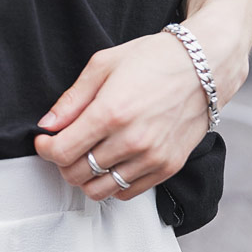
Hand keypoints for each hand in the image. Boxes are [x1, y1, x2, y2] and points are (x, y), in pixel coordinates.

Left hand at [33, 7, 251, 201]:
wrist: (205, 65)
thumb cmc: (154, 59)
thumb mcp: (104, 65)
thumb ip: (72, 99)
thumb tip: (47, 125)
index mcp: (111, 112)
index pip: (62, 152)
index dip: (46, 149)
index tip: (46, 141)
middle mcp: (131, 140)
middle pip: (77, 174)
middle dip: (63, 163)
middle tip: (67, 147)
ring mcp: (151, 158)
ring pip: (100, 190)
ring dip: (87, 178)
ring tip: (88, 157)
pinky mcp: (167, 167)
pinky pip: (127, 193)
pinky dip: (113, 184)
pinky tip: (113, 163)